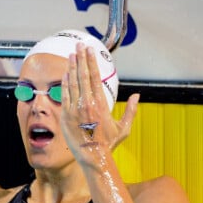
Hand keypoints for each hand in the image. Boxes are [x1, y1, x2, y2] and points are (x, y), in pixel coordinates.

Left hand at [60, 42, 137, 165]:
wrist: (93, 157)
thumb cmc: (108, 144)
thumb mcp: (123, 128)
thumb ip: (131, 110)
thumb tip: (137, 96)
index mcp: (101, 104)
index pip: (95, 77)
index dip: (92, 62)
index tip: (90, 50)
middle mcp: (88, 103)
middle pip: (83, 75)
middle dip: (81, 58)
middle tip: (79, 45)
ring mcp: (75, 109)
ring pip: (73, 83)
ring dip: (72, 67)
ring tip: (71, 55)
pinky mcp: (66, 116)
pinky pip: (64, 96)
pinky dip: (64, 84)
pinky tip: (65, 73)